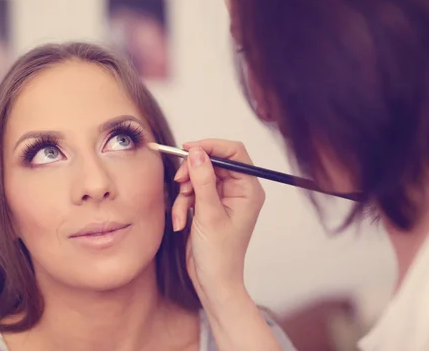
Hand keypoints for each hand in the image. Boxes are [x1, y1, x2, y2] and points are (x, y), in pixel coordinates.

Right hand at [172, 139, 264, 302]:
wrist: (213, 282)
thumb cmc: (220, 256)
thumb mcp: (209, 215)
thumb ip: (203, 181)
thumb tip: (197, 153)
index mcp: (249, 190)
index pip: (234, 153)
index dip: (211, 146)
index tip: (189, 149)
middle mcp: (239, 190)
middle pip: (213, 162)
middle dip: (193, 173)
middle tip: (179, 182)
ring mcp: (224, 198)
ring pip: (199, 177)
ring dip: (185, 194)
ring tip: (182, 214)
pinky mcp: (210, 205)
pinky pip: (193, 192)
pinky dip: (183, 204)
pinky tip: (181, 222)